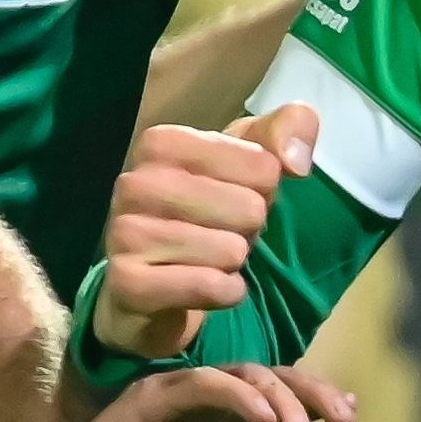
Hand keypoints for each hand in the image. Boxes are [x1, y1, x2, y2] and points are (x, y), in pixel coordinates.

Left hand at [45, 363, 352, 421]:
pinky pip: (280, 410)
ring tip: (347, 417)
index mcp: (161, 394)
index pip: (207, 383)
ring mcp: (222, 407)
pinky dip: (311, 407)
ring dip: (311, 397)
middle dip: (287, 395)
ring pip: (274, 386)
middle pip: (250, 375)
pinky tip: (345, 412)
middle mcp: (197, 390)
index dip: (238, 397)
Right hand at [97, 106, 317, 359]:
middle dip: (249, 228)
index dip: (265, 189)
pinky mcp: (128, 285)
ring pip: (231, 251)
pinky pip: (210, 287)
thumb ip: (290, 128)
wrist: (155, 284)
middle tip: (222, 231)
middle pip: (249, 209)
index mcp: (162, 142)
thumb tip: (297, 162)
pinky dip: (226, 292)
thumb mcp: (251, 157)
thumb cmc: (208, 209)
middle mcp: (135, 183)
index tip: (237, 194)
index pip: (263, 166)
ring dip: (233, 262)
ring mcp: (124, 234)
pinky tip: (209, 286)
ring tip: (209, 257)